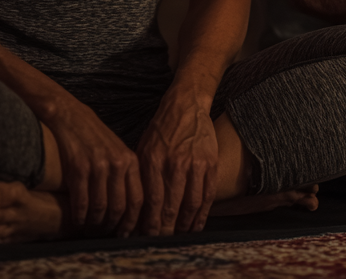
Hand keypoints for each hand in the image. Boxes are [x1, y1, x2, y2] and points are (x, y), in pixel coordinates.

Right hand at [48, 95, 142, 236]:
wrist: (69, 116)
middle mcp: (117, 163)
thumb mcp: (116, 150)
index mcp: (130, 159)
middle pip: (120, 207)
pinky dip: (80, 217)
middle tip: (106, 235)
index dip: (133, 221)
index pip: (138, 199)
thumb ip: (125, 174)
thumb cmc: (94, 137)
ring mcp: (97, 166)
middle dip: (113, 227)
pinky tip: (78, 220)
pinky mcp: (78, 168)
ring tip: (91, 229)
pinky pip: (82, 202)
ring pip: (101, 208)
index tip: (127, 234)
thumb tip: (130, 208)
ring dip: (95, 224)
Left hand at [136, 95, 219, 235]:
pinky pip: (208, 195)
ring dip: (185, 226)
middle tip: (162, 241)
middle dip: (165, 229)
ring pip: (191, 205)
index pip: (152, 201)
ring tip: (179, 235)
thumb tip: (135, 206)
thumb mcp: (143, 147)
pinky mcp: (211, 162)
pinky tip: (197, 224)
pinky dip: (202, 214)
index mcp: (154, 159)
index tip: (147, 236)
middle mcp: (175, 162)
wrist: (186, 104)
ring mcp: (195, 163)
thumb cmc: (162, 128)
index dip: (150, 223)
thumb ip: (140, 175)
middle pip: (171, 207)